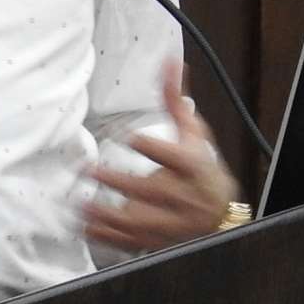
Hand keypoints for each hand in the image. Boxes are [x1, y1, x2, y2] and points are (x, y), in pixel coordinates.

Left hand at [84, 62, 236, 251]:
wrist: (222, 215)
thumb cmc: (201, 168)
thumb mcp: (193, 133)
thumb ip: (175, 99)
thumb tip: (172, 61)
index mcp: (193, 167)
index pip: (174, 157)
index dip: (151, 147)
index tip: (128, 136)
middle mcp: (184, 198)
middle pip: (153, 192)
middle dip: (120, 183)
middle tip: (90, 170)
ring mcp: (171, 223)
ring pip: (140, 222)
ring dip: (108, 215)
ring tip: (81, 203)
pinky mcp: (157, 240)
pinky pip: (131, 242)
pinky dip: (107, 238)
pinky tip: (85, 226)